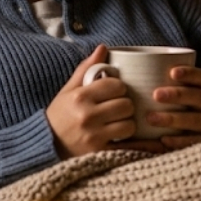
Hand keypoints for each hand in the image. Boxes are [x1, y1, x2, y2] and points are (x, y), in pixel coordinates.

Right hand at [46, 45, 167, 157]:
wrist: (45, 145)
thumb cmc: (59, 115)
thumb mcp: (68, 90)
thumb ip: (86, 68)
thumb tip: (103, 47)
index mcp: (81, 97)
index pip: (115, 85)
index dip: (119, 87)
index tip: (115, 92)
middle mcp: (87, 116)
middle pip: (126, 105)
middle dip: (126, 105)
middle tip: (119, 109)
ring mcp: (94, 136)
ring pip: (129, 125)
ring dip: (128, 124)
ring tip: (119, 124)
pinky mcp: (99, 153)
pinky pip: (130, 148)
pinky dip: (143, 146)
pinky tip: (155, 143)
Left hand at [149, 65, 200, 150]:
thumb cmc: (182, 110)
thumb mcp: (181, 96)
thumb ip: (161, 85)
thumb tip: (124, 74)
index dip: (189, 73)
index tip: (172, 72)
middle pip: (197, 97)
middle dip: (177, 94)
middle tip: (156, 95)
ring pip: (194, 120)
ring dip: (172, 118)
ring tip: (150, 118)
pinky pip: (192, 141)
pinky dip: (178, 140)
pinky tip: (163, 139)